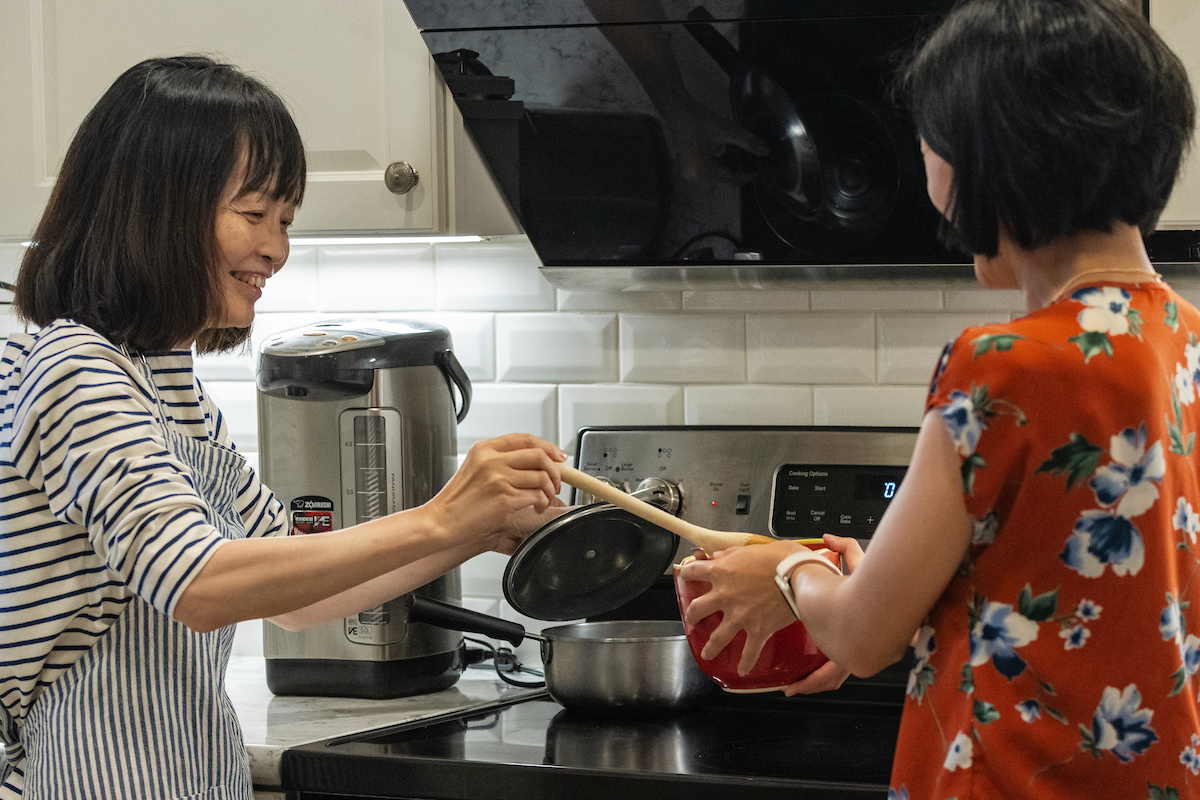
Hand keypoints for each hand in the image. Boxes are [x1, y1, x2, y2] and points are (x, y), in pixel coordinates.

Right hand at [423, 434, 566, 549]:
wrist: (441, 522)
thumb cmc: (457, 501)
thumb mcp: (475, 469)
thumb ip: (500, 461)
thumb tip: (534, 462)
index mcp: (485, 449)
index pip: (525, 439)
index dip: (548, 446)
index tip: (559, 456)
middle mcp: (492, 460)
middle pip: (539, 456)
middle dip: (555, 470)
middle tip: (556, 482)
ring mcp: (499, 479)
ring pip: (542, 477)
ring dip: (550, 490)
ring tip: (544, 499)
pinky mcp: (504, 499)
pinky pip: (536, 496)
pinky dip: (542, 502)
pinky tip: (536, 507)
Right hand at [662, 98, 769, 184]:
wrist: (677, 109)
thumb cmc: (698, 119)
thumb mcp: (725, 130)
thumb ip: (746, 141)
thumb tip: (765, 151)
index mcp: (703, 171)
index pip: (731, 179)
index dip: (747, 175)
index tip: (760, 168)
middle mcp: (696, 177)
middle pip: (725, 178)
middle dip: (739, 168)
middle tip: (752, 157)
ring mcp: (692, 173)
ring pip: (719, 173)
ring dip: (731, 164)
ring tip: (742, 152)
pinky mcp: (691, 166)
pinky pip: (711, 169)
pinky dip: (722, 161)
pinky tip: (729, 150)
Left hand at [680, 534, 862, 685]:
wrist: (799, 575)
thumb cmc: (780, 557)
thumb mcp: (752, 548)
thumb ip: (730, 553)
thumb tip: (716, 556)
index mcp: (722, 572)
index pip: (694, 571)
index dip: (688, 573)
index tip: (687, 575)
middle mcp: (725, 595)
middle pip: (696, 608)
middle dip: (692, 615)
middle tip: (692, 619)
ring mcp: (739, 616)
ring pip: (717, 637)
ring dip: (710, 647)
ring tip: (707, 654)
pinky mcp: (757, 630)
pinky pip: (749, 651)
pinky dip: (746, 662)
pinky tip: (742, 670)